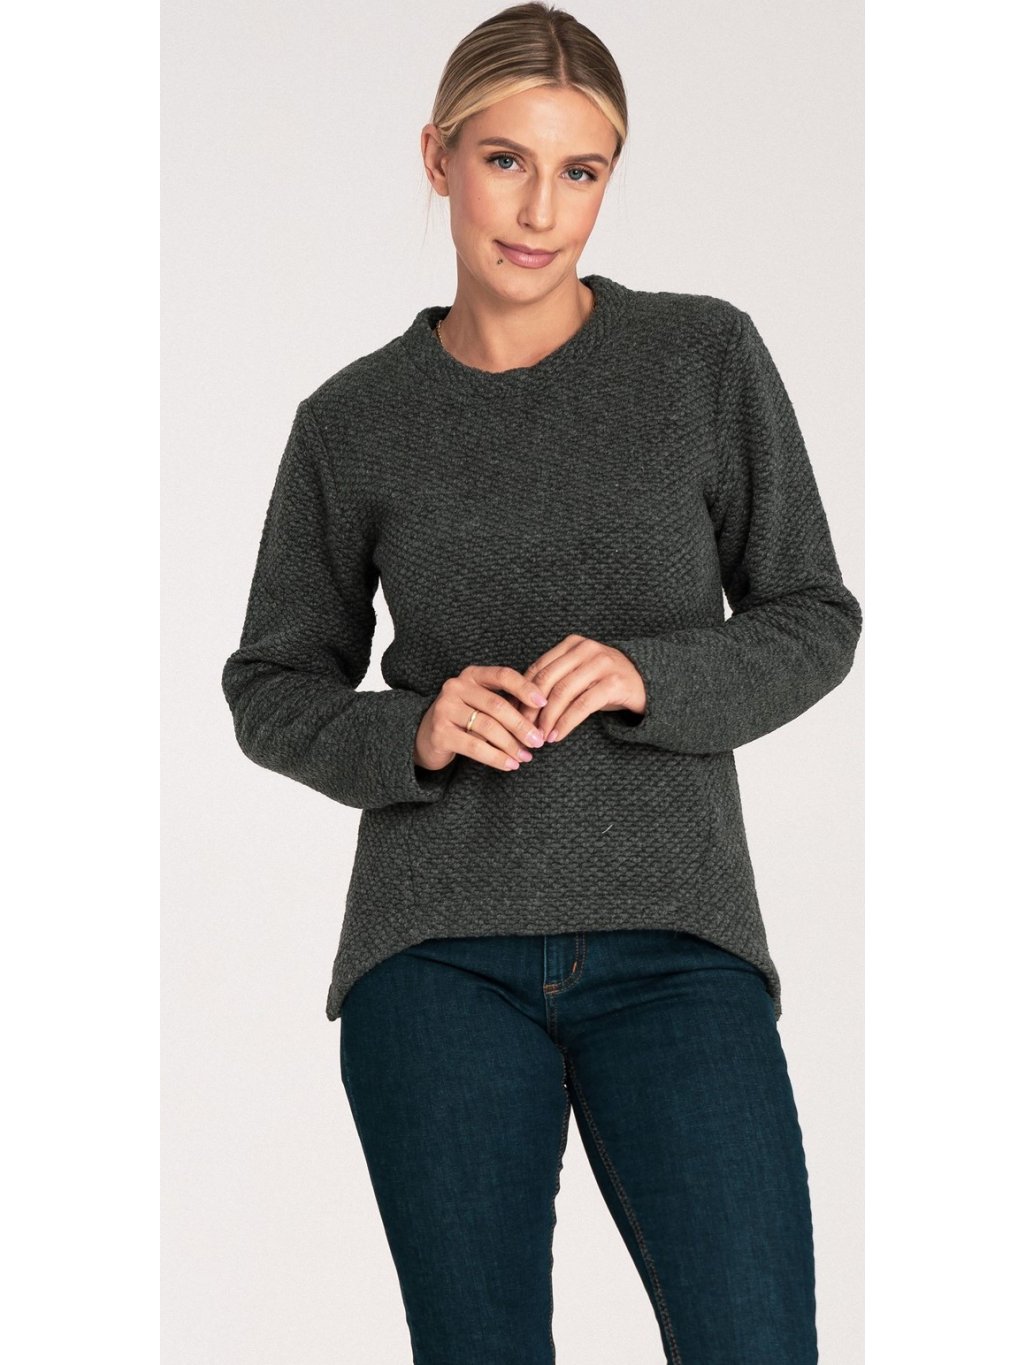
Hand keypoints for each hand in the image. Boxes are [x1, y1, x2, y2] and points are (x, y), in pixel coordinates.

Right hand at [413, 665, 550, 773]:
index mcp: (471, 675)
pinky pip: (474, 746)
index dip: (524, 688)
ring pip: (487, 727)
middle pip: (497, 705)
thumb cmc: (464, 719)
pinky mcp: (439, 732)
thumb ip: (505, 704)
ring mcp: (444, 709)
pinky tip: (509, 765)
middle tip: (538, 741)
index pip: (503, 675)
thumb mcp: (482, 704)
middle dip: (521, 725)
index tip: (543, 703)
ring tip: (526, 757)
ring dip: (510, 744)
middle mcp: (455, 687)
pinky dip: (495, 757)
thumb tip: (541, 718)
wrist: (424, 736)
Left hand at [511, 634, 646, 742]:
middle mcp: (586, 649)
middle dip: (531, 708)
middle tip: (524, 729)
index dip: (522, 694)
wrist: (648, 682)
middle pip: (546, 680)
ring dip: (547, 718)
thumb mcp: (579, 675)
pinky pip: (582, 705)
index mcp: (572, 644)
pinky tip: (557, 735)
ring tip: (541, 736)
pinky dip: (566, 723)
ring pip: (562, 693)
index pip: (538, 668)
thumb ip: (554, 681)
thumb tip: (518, 705)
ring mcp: (601, 664)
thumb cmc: (606, 682)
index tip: (514, 716)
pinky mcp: (613, 683)